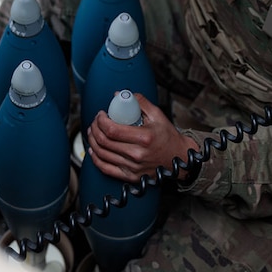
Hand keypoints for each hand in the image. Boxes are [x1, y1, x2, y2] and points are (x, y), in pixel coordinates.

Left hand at [86, 93, 200, 183]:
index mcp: (144, 138)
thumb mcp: (158, 115)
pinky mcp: (130, 177)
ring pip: (102, 154)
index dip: (101, 120)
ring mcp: (133, 167)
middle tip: (96, 121)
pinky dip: (96, 159)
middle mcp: (137, 155)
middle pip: (104, 142)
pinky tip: (93, 150)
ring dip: (93, 141)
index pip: (112, 130)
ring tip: (93, 131)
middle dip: (95, 128)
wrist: (178, 158)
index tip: (101, 114)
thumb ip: (139, 102)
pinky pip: (106, 169)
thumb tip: (120, 95)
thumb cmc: (168, 137)